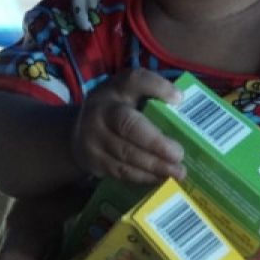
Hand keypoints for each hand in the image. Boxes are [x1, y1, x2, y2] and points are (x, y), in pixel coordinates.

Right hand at [72, 68, 184, 183]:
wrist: (79, 132)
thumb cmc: (117, 109)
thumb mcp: (131, 93)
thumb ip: (153, 93)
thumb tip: (180, 100)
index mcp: (115, 89)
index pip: (135, 80)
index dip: (157, 87)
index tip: (179, 99)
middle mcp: (100, 111)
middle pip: (128, 125)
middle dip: (155, 142)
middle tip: (179, 154)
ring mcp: (93, 138)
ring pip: (125, 154)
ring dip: (153, 165)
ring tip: (177, 172)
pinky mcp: (94, 162)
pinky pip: (120, 172)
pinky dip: (143, 177)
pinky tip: (161, 178)